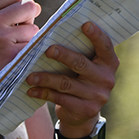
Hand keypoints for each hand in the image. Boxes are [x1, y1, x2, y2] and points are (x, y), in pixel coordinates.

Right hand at [0, 0, 40, 94]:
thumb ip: (3, 11)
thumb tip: (35, 6)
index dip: (19, 3)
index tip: (13, 16)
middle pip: (30, 5)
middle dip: (28, 18)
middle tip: (16, 31)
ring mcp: (2, 37)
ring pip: (34, 28)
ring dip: (28, 38)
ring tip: (11, 48)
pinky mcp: (12, 54)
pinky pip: (34, 45)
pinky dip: (29, 52)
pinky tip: (14, 58)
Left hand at [26, 21, 118, 136]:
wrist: (82, 114)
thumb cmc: (78, 80)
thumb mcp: (84, 67)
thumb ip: (78, 53)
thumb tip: (51, 34)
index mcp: (109, 63)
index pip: (105, 46)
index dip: (96, 35)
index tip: (85, 24)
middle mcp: (106, 79)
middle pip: (81, 64)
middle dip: (63, 55)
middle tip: (47, 50)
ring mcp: (97, 95)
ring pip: (66, 83)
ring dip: (46, 78)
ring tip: (29, 76)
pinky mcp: (86, 109)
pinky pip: (60, 98)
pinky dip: (43, 93)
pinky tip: (31, 90)